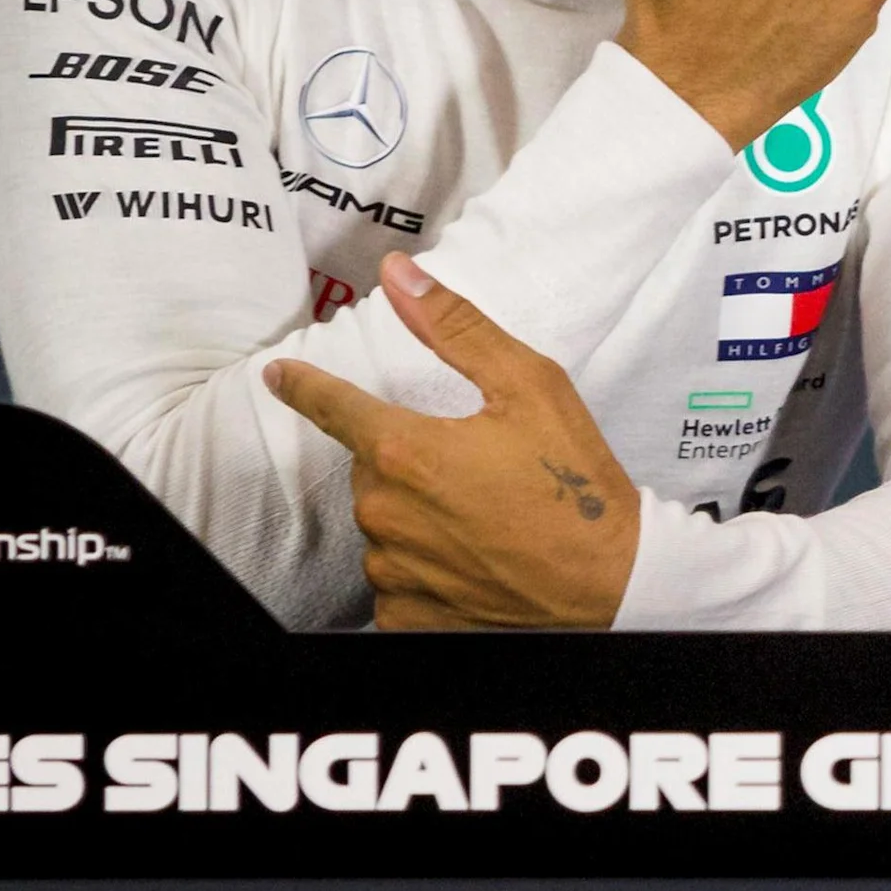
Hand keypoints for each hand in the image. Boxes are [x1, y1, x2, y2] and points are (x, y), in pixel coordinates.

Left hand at [263, 254, 639, 629]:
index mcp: (407, 451)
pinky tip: (471, 561)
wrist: (611, 584)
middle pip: (372, 469)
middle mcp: (386, 514)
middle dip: (410, 460)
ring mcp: (394, 571)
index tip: (279, 377)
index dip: (304, 388)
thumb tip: (399, 275)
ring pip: (384, 525)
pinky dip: (424, 568)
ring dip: (417, 515)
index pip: (333, 408)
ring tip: (483, 519)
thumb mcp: (530, 385)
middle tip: (477, 469)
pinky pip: (395, 581)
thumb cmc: (574, 484)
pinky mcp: (407, 615)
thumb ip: (456, 327)